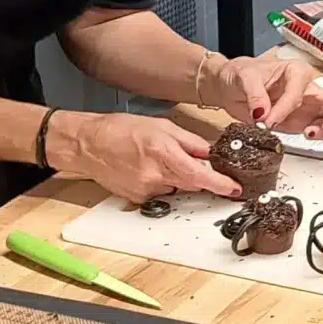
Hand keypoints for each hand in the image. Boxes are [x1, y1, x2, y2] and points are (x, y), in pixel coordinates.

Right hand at [53, 111, 240, 203]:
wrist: (87, 144)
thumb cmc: (119, 130)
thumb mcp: (161, 125)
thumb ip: (189, 141)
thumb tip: (210, 153)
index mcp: (164, 152)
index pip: (200, 175)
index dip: (220, 184)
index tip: (235, 189)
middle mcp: (156, 175)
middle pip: (192, 183)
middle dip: (198, 175)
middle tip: (187, 159)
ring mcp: (146, 189)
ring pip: (176, 187)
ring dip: (176, 176)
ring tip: (157, 158)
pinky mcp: (138, 198)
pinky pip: (160, 192)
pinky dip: (161, 181)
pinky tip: (145, 168)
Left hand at [208, 55, 322, 137]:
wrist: (229, 87)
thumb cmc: (239, 74)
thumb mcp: (244, 77)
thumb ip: (254, 93)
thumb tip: (262, 112)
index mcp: (295, 71)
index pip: (299, 91)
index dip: (286, 108)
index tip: (269, 120)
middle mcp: (305, 89)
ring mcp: (304, 106)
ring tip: (311, 134)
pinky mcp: (299, 121)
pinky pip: (316, 128)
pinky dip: (317, 134)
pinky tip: (307, 136)